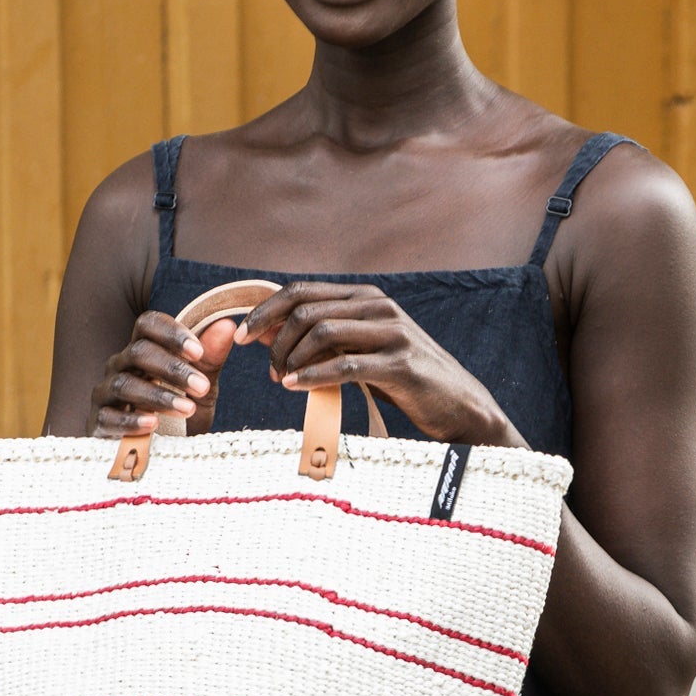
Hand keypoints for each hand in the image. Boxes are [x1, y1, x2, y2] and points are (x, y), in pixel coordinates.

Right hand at [87, 312, 237, 437]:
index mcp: (143, 350)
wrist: (163, 453)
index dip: (171, 333)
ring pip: (125, 384)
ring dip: (158, 396)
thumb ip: (211, 359)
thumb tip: (227, 326)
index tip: (198, 352)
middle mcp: (120, 365)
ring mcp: (106, 392)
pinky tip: (153, 424)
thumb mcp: (202, 388)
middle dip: (172, 368)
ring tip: (187, 408)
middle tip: (202, 387)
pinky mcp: (98, 422)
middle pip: (138, 353)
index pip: (148, 325)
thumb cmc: (180, 413)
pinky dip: (131, 420)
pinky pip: (108, 417)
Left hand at [235, 282, 523, 446]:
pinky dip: (313, 376)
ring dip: (293, 359)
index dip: (264, 311)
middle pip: (306, 310)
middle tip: (267, 369)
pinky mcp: (400, 364)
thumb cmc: (399, 379)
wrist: (455, 403)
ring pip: (322, 332)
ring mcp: (392, 332)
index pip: (301, 291)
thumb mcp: (359, 350)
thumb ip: (322, 338)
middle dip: (275, 340)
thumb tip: (265, 334)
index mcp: (364, 297)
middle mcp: (378, 306)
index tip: (240, 336)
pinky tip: (294, 388)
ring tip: (283, 381)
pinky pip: (345, 365)